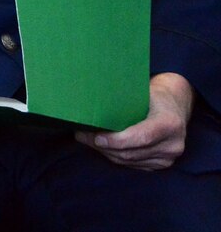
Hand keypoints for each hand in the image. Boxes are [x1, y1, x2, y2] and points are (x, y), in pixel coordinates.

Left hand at [75, 72, 193, 169]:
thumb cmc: (152, 94)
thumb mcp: (142, 91)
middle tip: (81, 135)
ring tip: (87, 140)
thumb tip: (90, 104)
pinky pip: (134, 165)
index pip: (141, 137)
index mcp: (169, 123)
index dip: (116, 140)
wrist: (174, 104)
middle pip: (132, 152)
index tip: (95, 137)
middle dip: (103, 146)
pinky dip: (116, 156)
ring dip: (106, 152)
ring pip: (129, 161)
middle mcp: (173, 144)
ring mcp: (169, 157)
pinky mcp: (163, 163)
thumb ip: (123, 101)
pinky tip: (103, 147)